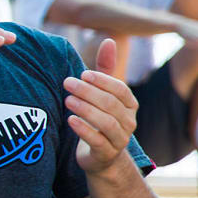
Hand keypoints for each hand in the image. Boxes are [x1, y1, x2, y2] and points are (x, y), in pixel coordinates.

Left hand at [64, 38, 138, 175]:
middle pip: (111, 104)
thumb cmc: (101, 118)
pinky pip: (98, 141)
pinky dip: (84, 130)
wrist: (102, 157)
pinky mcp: (107, 154)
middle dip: (88, 92)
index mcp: (129, 105)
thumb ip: (106, 69)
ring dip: (86, 109)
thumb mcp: (103, 94)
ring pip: (106, 123)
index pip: (120, 89)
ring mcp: (119, 139)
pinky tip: (70, 120)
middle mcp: (129, 122)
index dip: (102, 81)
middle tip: (67, 83)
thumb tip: (109, 39)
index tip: (82, 74)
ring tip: (67, 100)